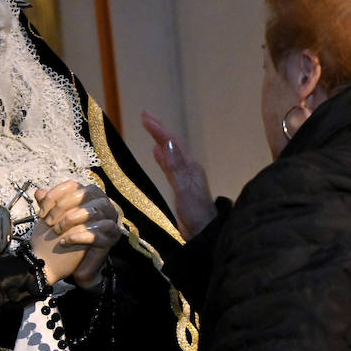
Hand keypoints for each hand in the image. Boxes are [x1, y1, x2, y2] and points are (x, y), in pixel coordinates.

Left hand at [32, 181, 122, 287]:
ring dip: (70, 219)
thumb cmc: (59, 238)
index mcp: (89, 196)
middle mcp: (103, 204)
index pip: (73, 185)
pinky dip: (78, 236)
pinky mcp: (110, 239)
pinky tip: (65, 242)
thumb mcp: (51, 218)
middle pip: (85, 194)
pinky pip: (96, 233)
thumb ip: (47, 204)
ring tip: (56, 231)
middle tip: (48, 222)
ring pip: (93, 211)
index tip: (41, 212)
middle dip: (62, 207)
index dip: (55, 195)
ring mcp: (109, 221)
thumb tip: (39, 192)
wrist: (64, 265)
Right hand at [141, 111, 215, 238]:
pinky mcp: (182, 186)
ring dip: (160, 139)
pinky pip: (170, 164)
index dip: (159, 129)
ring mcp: (186, 177)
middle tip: (145, 116)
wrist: (205, 234)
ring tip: (150, 128)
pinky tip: (156, 153)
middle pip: (173, 144)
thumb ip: (175, 168)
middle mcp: (189, 168)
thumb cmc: (196, 215)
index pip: (173, 142)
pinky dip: (162, 155)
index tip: (145, 116)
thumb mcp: (184, 191)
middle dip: (160, 129)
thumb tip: (167, 143)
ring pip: (172, 152)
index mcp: (190, 167)